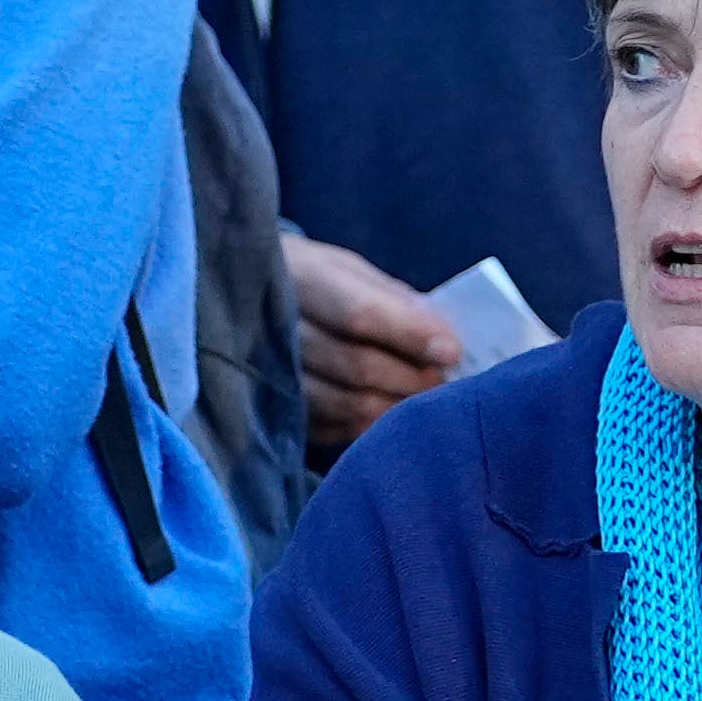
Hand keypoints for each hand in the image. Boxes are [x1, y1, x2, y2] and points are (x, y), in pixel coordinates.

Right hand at [284, 232, 472, 445]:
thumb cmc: (315, 283)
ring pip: (347, 405)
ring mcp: (270, 377)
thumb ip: (393, 299)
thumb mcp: (349, 270)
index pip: (359, 314)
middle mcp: (276, 329)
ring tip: (421, 397)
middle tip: (442, 378)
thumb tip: (442, 336)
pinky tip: (385, 411)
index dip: (410, 335)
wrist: (249, 299)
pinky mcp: (277, 414)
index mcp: (299, 277)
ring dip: (396, 406)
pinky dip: (369, 426)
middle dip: (411, 377)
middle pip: (356, 366)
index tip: (452, 350)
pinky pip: (333, 430)